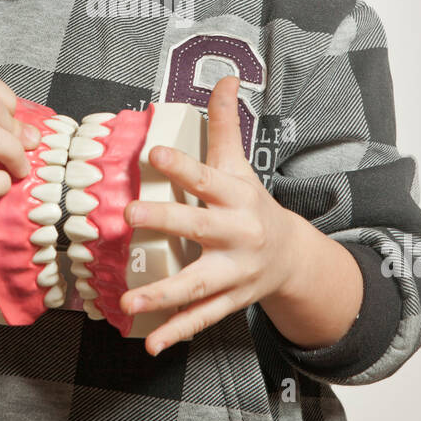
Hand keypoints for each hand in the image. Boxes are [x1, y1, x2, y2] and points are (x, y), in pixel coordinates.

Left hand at [118, 74, 302, 354]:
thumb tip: (226, 77)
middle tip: (129, 217)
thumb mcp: (240, 164)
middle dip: (166, 224)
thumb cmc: (252, 203)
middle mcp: (237, 235)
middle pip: (200, 228)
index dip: (182, 165)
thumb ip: (226, 124)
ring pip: (197, 285)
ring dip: (162, 295)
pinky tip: (150, 342)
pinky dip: (176, 332)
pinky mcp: (228, 301)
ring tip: (128, 300)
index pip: (207, 178)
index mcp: (237, 197)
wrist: (292, 258)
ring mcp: (233, 273)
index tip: (154, 152)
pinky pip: (201, 319)